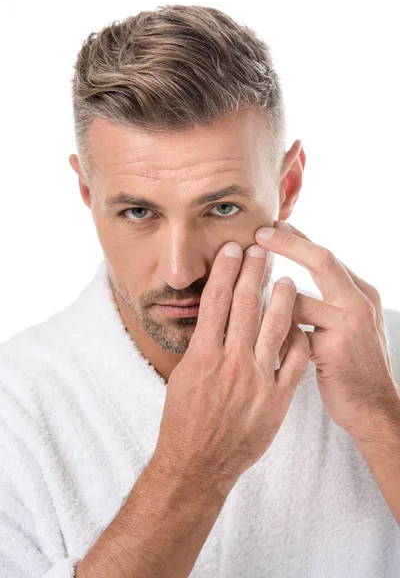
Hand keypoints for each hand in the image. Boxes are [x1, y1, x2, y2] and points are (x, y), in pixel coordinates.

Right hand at [152, 240, 309, 495]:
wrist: (197, 464)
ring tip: (285, 277)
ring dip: (281, 298)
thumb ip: (203, 345)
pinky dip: (297, 338)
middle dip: (253, 272)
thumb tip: (215, 316)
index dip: (225, 270)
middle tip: (260, 249)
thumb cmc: (184, 420)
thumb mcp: (183, 375)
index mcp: (203, 355)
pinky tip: (299, 321)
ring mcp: (257, 381)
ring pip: (275, 327)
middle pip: (245, 306)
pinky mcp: (276, 399)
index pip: (215, 300)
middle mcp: (231, 363)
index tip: (233, 249)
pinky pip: (293, 361)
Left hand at [255, 220, 399, 437]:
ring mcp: (349, 325)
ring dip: (271, 300)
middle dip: (288, 244)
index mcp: (361, 292)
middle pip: (321, 260)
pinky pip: (293, 332)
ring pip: (297, 300)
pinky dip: (275, 332)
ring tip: (247, 295)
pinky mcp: (335, 350)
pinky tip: (260, 338)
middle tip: (259, 234)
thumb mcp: (350, 326)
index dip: (297, 239)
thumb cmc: (353, 365)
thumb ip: (328, 302)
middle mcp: (359, 302)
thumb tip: (289, 283)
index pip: (326, 255)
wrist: (374, 408)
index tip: (272, 226)